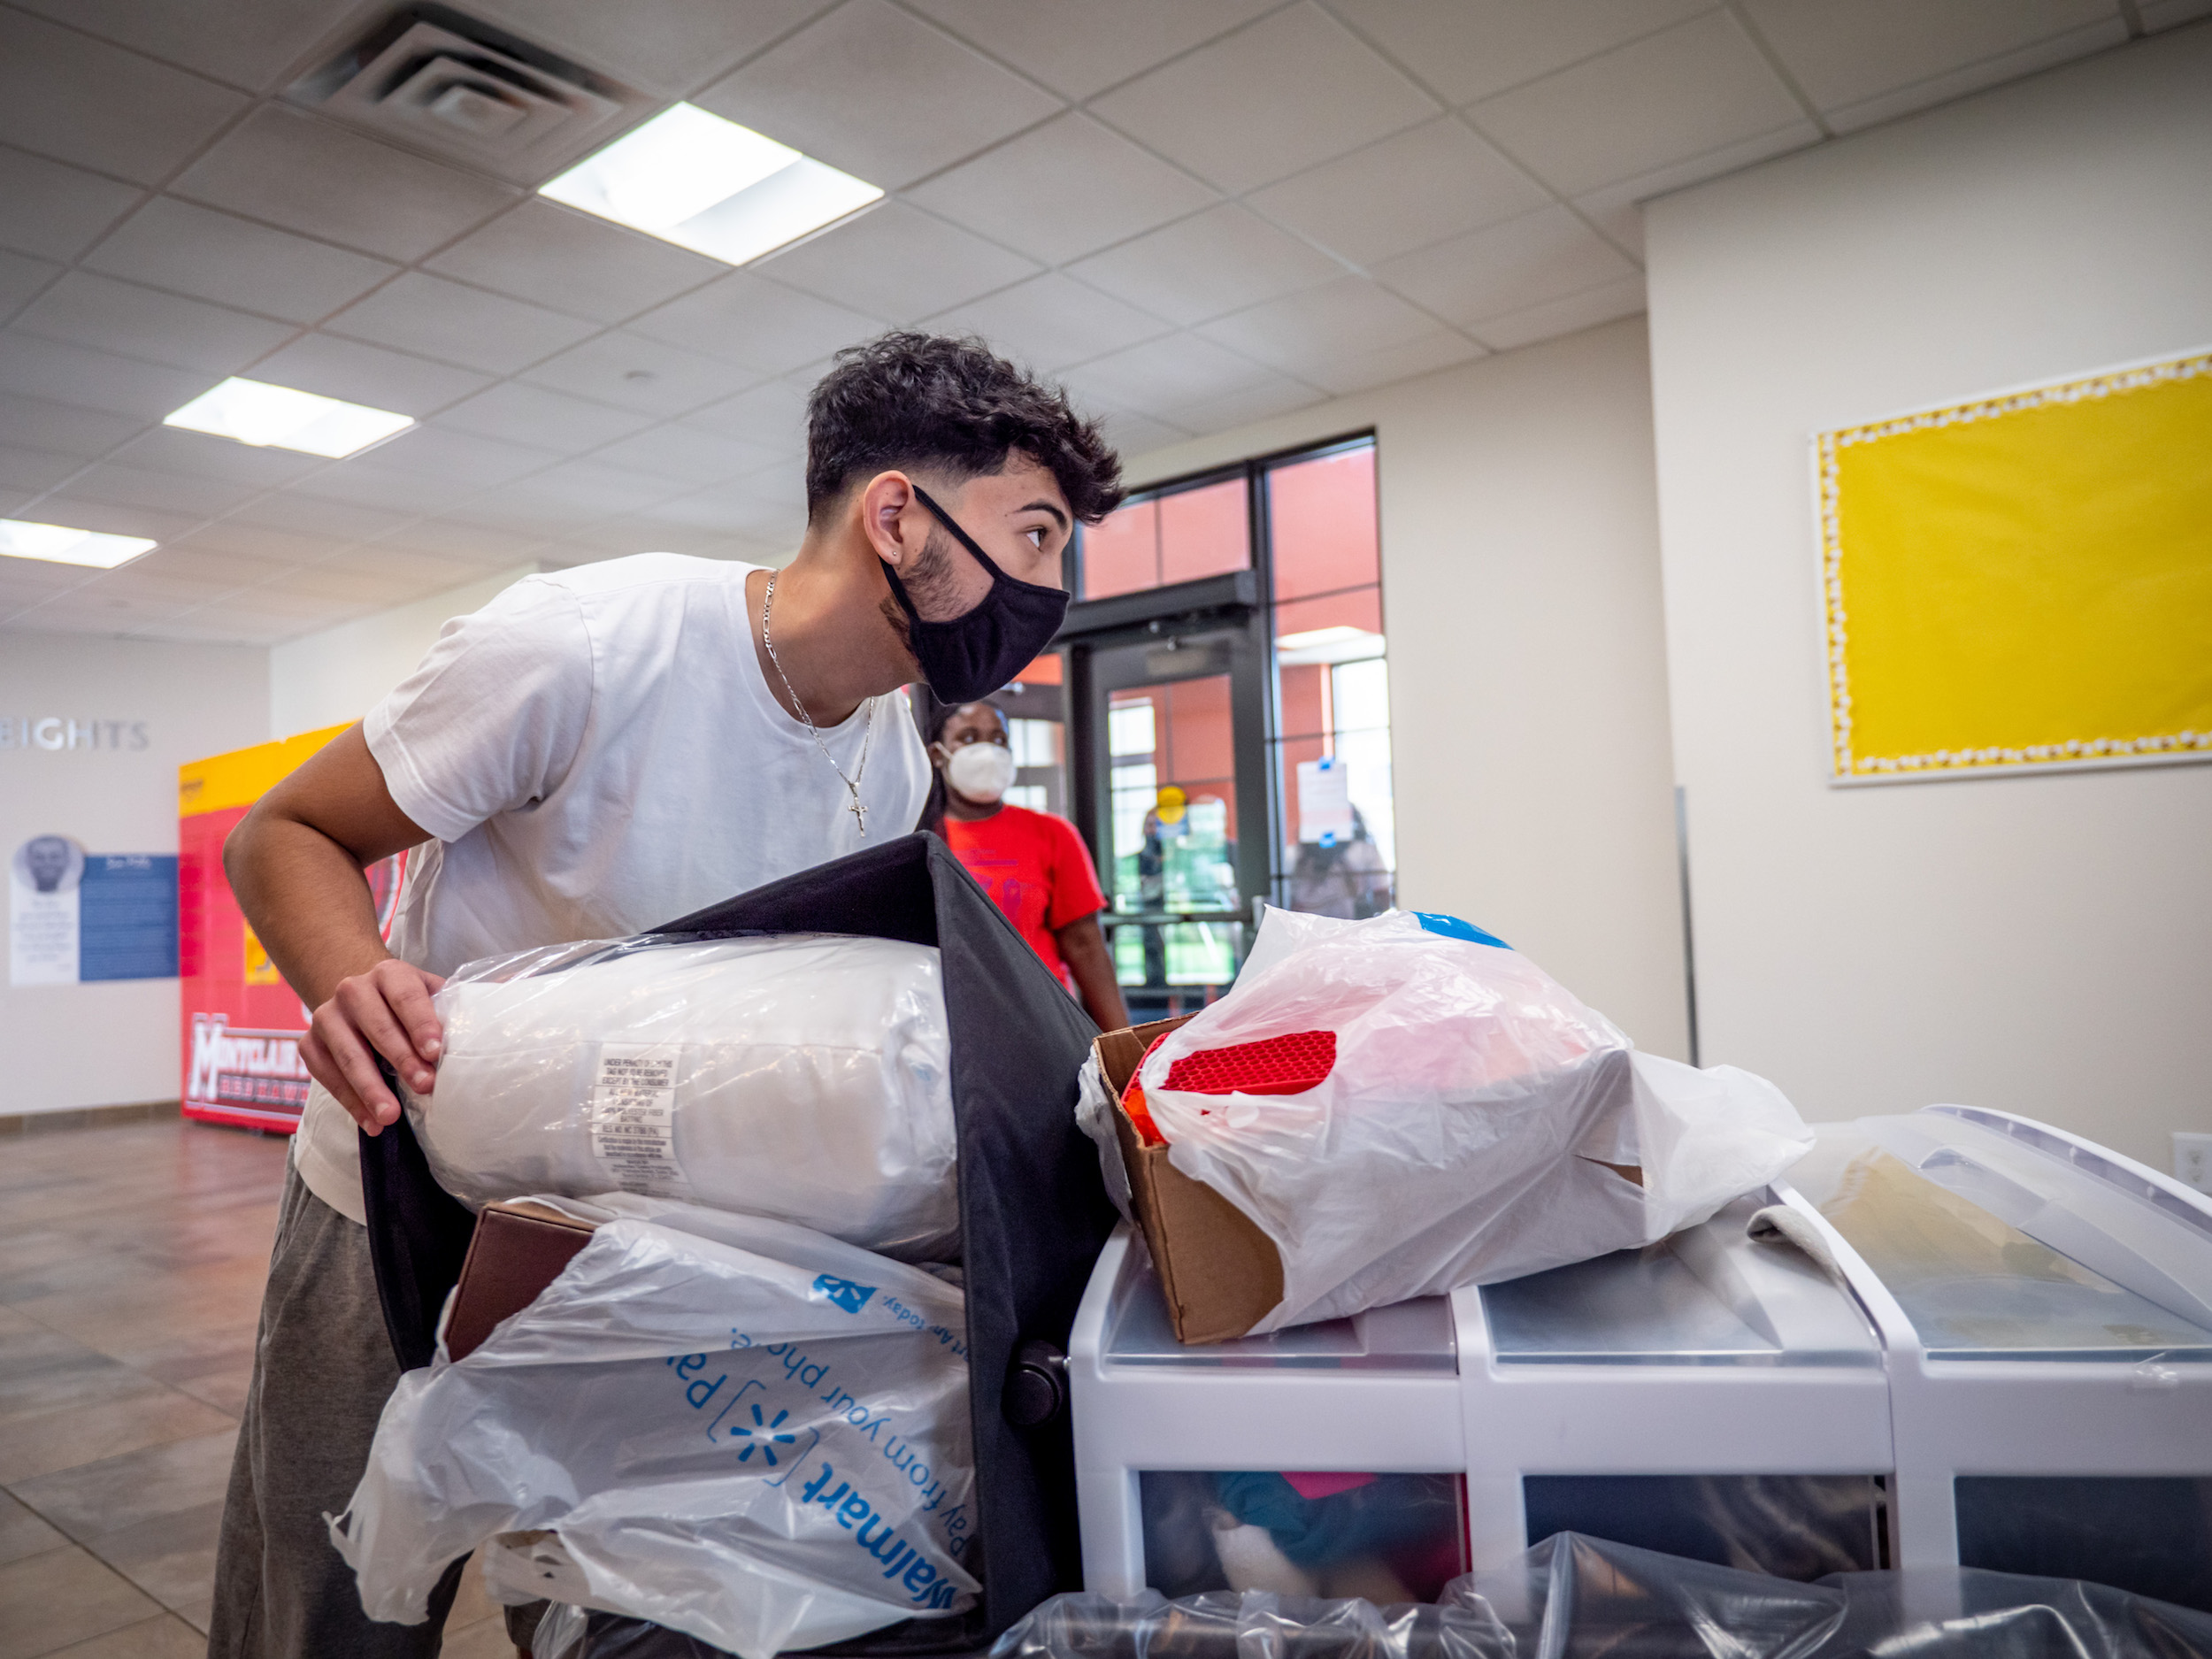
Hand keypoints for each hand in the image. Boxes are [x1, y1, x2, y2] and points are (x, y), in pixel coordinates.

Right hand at [299, 957, 446, 1135]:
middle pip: (378, 1027)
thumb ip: (456, 1005)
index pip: (406, 996)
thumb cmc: (406, 1004)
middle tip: (424, 1087)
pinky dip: (350, 1102)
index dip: (421, 1023)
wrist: (358, 998)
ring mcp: (326, 1016)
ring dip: (370, 1088)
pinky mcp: (309, 1044)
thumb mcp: (430, 994)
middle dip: (402, 1060)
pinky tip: (370, 1122)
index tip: (435, 1052)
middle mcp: (352, 990)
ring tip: (390, 1117)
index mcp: (389, 974)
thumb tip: (499, 1012)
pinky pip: (327, 1076)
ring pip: (348, 1055)